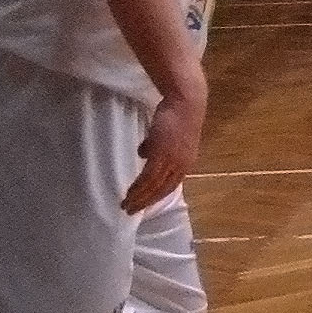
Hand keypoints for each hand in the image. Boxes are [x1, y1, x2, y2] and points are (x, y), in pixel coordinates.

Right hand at [122, 89, 206, 211]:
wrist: (185, 101)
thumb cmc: (176, 115)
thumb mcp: (169, 136)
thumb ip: (157, 147)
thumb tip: (143, 154)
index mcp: (185, 162)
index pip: (170, 185)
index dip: (156, 196)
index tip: (143, 204)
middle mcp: (182, 165)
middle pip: (162, 190)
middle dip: (146, 202)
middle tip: (130, 210)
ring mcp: (173, 160)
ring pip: (154, 186)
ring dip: (139, 197)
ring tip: (126, 204)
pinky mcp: (163, 154)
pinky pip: (149, 177)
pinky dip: (139, 187)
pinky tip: (130, 192)